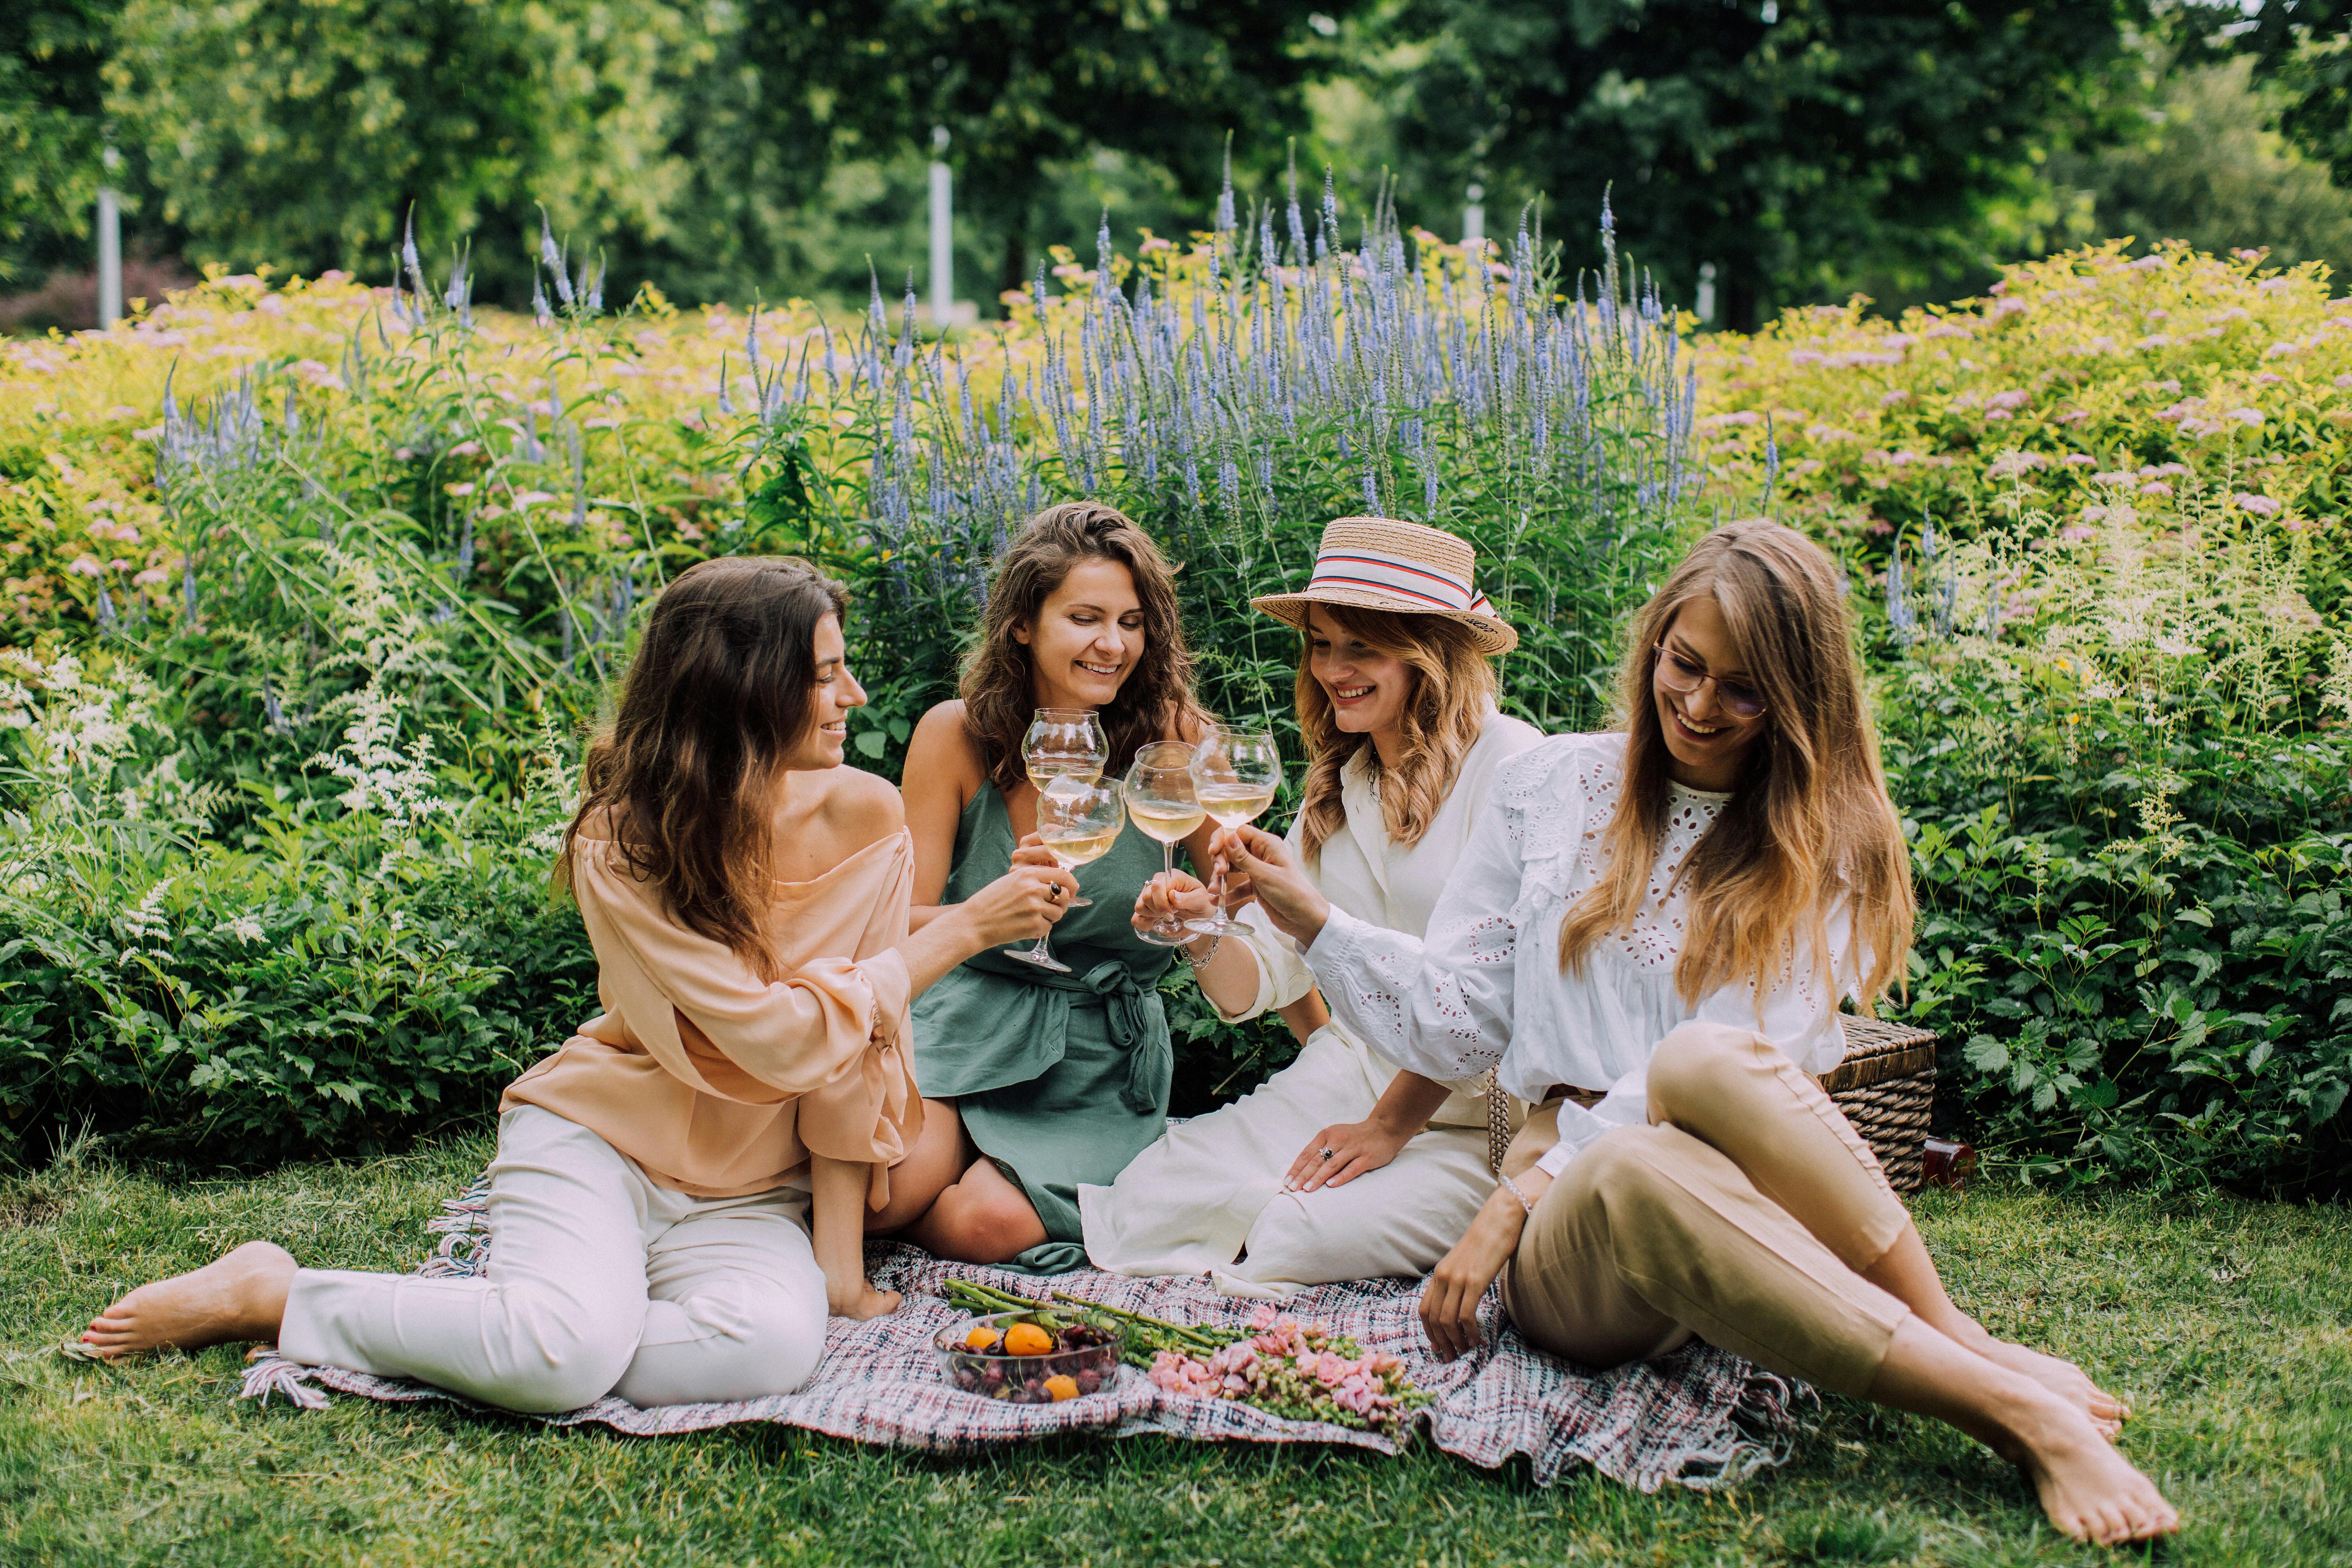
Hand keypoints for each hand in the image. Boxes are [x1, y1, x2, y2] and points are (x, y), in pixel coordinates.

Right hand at [956, 853, 1077, 946]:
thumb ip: (1033, 880)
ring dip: (1050, 916)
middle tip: (1051, 907)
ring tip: (1032, 916)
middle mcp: (1034, 889)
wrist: (974, 922)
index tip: (1073, 889)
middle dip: (1062, 903)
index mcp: (1028, 874)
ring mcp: (1035, 908)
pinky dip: (1040, 928)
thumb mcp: (1010, 881)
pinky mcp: (1034, 926)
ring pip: (1059, 913)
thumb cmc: (990, 901)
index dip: (1072, 884)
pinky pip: (1048, 927)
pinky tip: (1025, 926)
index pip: (1063, 875)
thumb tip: (1058, 884)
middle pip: (1065, 895)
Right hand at [1133, 870, 1217, 932]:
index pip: (1156, 888)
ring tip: (1166, 917)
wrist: (1200, 912)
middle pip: (1146, 897)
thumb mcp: (1201, 900)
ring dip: (1152, 916)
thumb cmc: (1201, 903)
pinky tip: (1155, 924)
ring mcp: (1150, 893)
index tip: (1172, 914)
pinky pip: (1136, 917)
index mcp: (1172, 876)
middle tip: (1172, 916)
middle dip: (1158, 911)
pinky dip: (1144, 923)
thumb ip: (1188, 898)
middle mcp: (1158, 881)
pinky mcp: (1146, 906)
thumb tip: (1172, 895)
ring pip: (1139, 906)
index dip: (1162, 904)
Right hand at [1213, 825, 1329, 945]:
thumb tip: (1227, 836)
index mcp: (1267, 845)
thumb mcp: (1265, 875)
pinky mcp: (1256, 886)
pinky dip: (1228, 893)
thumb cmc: (1292, 894)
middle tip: (1218, 874)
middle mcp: (1262, 854)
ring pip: (1232, 867)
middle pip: (1232, 849)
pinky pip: (1237, 886)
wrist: (1305, 919)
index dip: (1223, 839)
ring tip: (1214, 892)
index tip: (1213, 852)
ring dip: (1220, 878)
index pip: (1238, 832)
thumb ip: (1244, 858)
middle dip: (1220, 860)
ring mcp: (1258, 870)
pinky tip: (1218, 902)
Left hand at [1284, 1114, 1414, 1191]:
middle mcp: (1338, 1139)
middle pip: (1317, 1160)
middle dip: (1303, 1175)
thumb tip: (1301, 1170)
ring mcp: (1353, 1148)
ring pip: (1332, 1164)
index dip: (1296, 1168)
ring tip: (1307, 1189)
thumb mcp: (1335, 1137)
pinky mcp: (1367, 1157)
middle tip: (1293, 1188)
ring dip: (1318, 1177)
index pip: (1307, 1153)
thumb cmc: (1354, 1137)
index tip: (1287, 1181)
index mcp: (1327, 1134)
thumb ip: (1321, 1149)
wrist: (1384, 1129)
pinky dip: (1340, 1177)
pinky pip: (1352, 1169)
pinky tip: (1331, 1185)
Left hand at [1418, 1174, 1547, 1361]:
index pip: (1424, 1309)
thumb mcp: (1466, 1262)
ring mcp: (1458, 1278)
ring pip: (1447, 1320)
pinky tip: (1477, 1338)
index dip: (1429, 1332)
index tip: (1438, 1347)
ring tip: (1465, 1352)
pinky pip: (1465, 1314)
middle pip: (1433, 1319)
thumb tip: (1460, 1304)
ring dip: (1455, 1341)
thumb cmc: (1488, 1240)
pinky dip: (1469, 1331)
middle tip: (1451, 1358)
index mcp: (1440, 1273)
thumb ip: (1459, 1281)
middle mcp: (1443, 1276)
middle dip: (1441, 1343)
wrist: (1501, 1218)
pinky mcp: (1475, 1280)